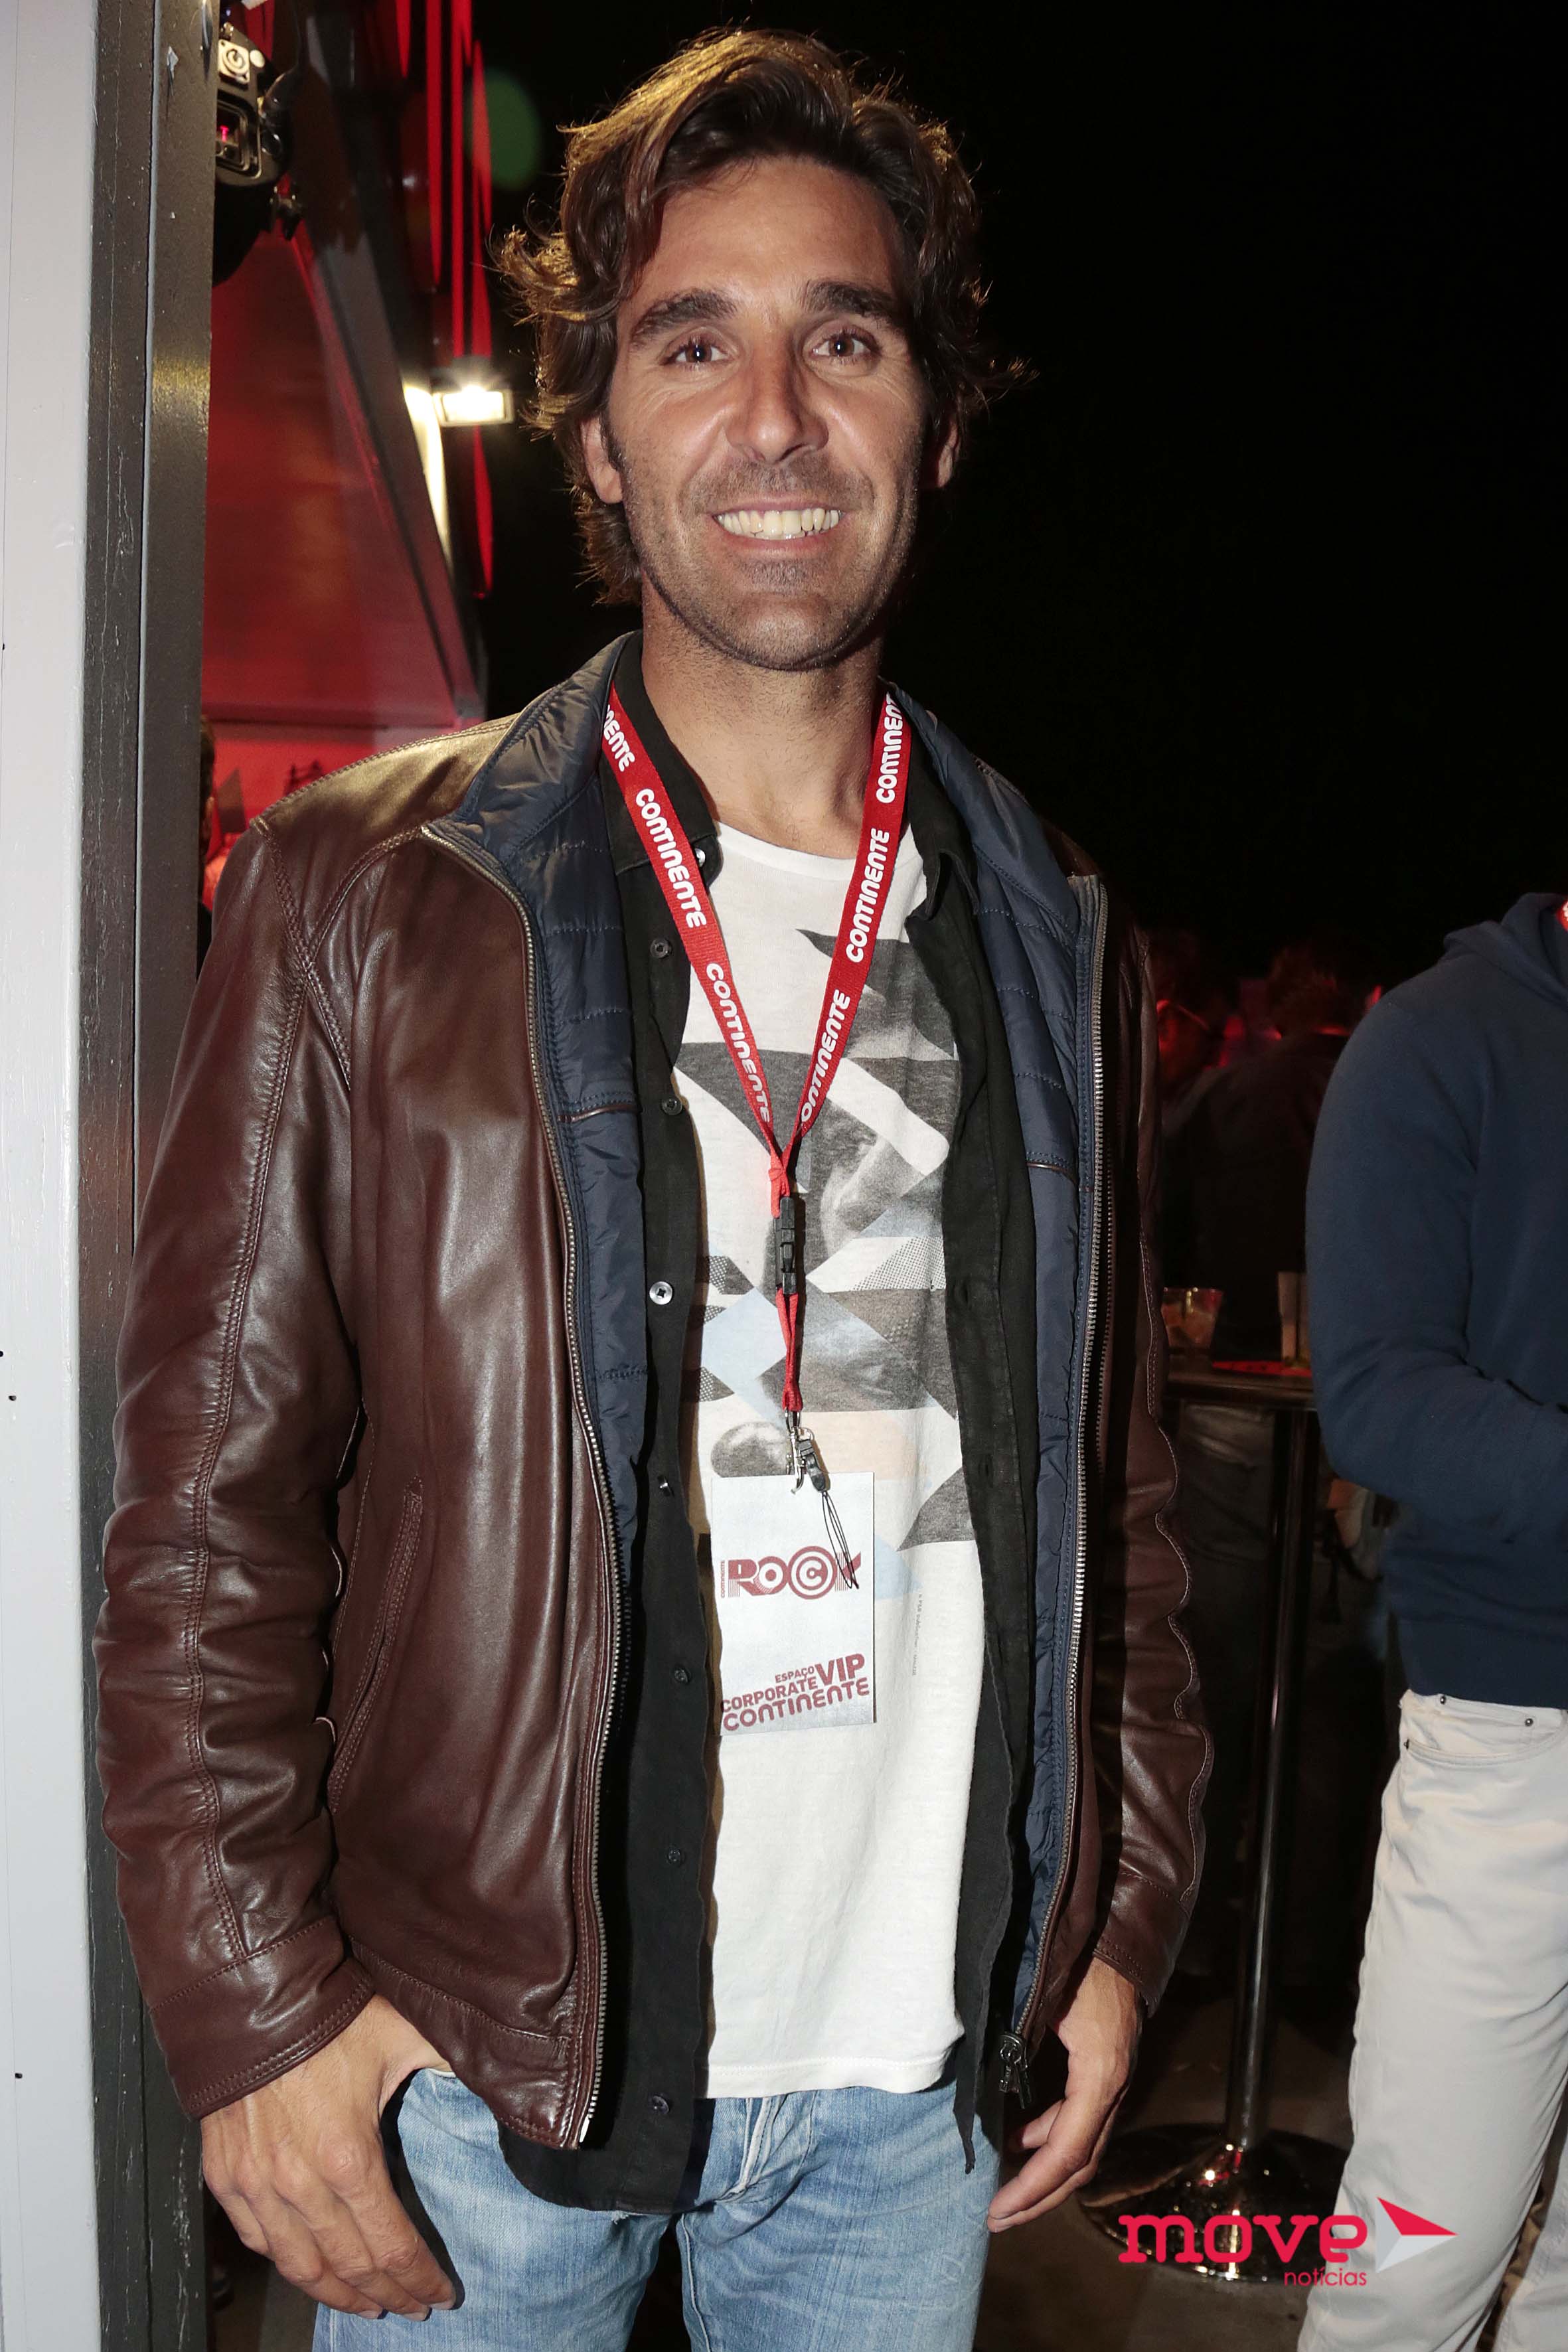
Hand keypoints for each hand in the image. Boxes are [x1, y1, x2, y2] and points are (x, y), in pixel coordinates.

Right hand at [202, 1994, 456, 2316]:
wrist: (252, 2001)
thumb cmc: (329, 2017)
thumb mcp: (403, 2034)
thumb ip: (450, 2061)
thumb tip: (497, 2072)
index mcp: (349, 2159)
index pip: (392, 2245)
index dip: (419, 2277)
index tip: (441, 2295)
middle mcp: (300, 2185)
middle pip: (350, 2267)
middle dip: (386, 2294)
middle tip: (411, 2308)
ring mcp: (258, 2187)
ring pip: (300, 2266)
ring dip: (336, 2293)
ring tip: (366, 2304)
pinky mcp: (226, 2178)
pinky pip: (257, 2239)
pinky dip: (287, 2262)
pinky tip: (308, 2268)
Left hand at [986, 1958, 1140, 2232]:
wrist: (1120, 1939)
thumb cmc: (1080, 1964)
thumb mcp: (1044, 2003)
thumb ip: (1018, 2047)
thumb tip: (986, 2092)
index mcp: (1099, 2077)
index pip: (1067, 2152)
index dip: (1032, 2187)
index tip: (997, 2209)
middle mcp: (1112, 2089)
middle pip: (1079, 2164)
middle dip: (1039, 2197)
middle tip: (997, 2218)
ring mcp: (1113, 2084)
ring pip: (1083, 2147)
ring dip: (1045, 2173)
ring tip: (1004, 2188)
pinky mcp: (1105, 2075)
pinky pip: (1081, 2123)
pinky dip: (1050, 2139)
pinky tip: (1019, 2139)